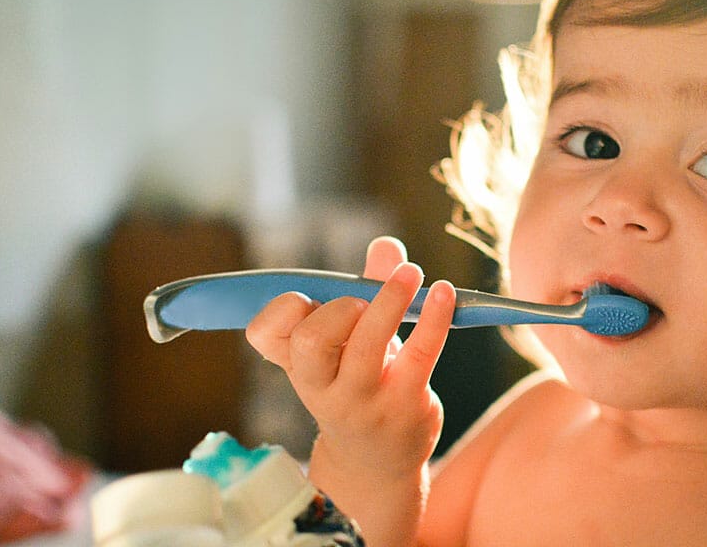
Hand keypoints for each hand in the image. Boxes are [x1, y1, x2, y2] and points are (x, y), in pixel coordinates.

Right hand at [244, 236, 455, 542]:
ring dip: (389, 298)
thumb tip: (386, 244)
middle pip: (310, 339)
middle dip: (338, 307)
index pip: (264, 333)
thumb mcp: (348, 344)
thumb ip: (363, 290)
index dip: (282, 308)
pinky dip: (433, 316)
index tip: (309, 299)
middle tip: (362, 302)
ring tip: (410, 274)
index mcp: (296, 366)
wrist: (377, 463)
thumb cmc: (358, 387)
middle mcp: (321, 387)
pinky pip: (420, 352)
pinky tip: (443, 291)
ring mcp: (362, 399)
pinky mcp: (405, 403)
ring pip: (365, 344)